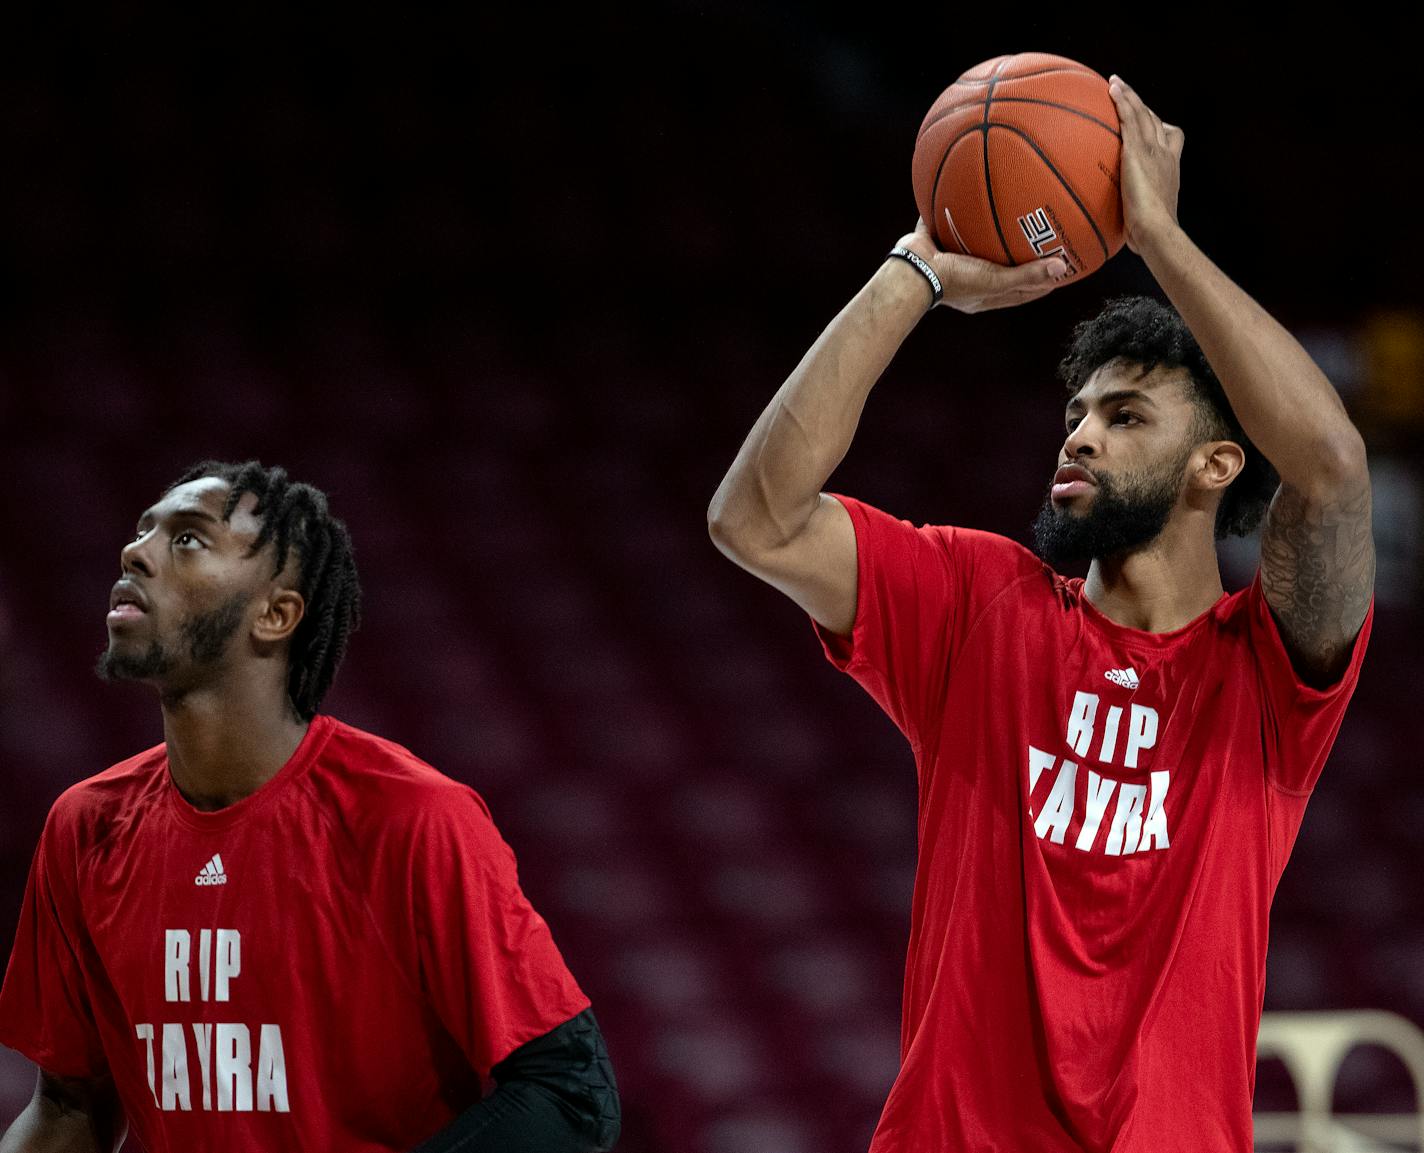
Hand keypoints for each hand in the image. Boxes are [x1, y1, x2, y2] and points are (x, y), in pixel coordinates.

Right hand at [894, 218, 1065, 313]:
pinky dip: (959, 208)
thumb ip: (1027, 275)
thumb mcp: (995, 280)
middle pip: (1001, 267)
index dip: (1042, 282)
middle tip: (1043, 239)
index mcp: (984, 294)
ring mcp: (952, 259)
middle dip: (1020, 256)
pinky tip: (970, 192)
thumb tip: (1062, 267)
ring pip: (976, 243)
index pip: (1020, 291)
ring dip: (990, 231)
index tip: (1062, 269)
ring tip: (1010, 213)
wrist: (913, 271)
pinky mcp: (936, 239)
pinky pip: (949, 220)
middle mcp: (970, 278)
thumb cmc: (953, 281)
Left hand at [1107, 75, 1184, 253]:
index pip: (1170, 139)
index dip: (1161, 128)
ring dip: (1129, 96)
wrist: (1157, 229)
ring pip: (1143, 113)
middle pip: (1156, 121)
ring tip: (1115, 83)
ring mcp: (1153, 149)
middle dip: (1142, 106)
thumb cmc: (1152, 234)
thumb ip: (1138, 213)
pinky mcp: (1137, 150)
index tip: (1151, 124)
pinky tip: (1111, 89)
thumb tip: (1125, 231)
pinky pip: (1129, 118)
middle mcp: (1166, 153)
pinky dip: (1122, 100)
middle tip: (1127, 96)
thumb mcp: (1148, 218)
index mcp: (1171, 168)